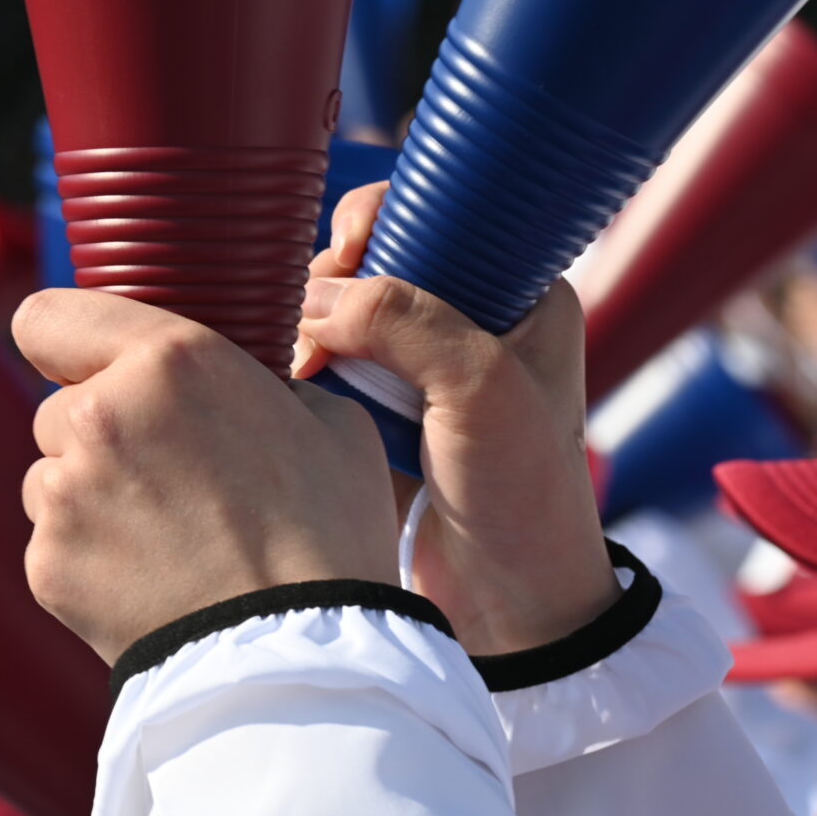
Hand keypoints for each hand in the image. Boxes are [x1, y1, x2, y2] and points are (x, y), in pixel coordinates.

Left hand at [14, 290, 397, 664]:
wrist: (304, 652)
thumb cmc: (333, 534)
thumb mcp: (334, 425)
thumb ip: (262, 386)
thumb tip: (237, 388)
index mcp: (173, 363)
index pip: (49, 316)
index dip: (71, 341)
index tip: (101, 368)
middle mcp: (101, 416)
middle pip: (62, 407)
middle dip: (109, 433)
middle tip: (180, 477)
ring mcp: (65, 496)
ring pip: (56, 475)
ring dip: (99, 493)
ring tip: (177, 537)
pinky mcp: (50, 565)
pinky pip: (60, 541)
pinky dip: (98, 555)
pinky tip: (163, 577)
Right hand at [295, 183, 617, 654]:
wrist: (511, 602)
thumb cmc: (523, 495)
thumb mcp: (481, 391)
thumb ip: (407, 322)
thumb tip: (319, 298)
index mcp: (525, 294)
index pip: (440, 213)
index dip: (380, 221)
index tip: (345, 256)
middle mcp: (477, 320)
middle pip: (377, 257)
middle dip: (333, 280)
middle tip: (318, 327)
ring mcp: (428, 368)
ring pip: (343, 310)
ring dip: (310, 325)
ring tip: (303, 363)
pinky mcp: (386, 412)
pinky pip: (329, 363)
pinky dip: (302, 365)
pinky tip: (291, 383)